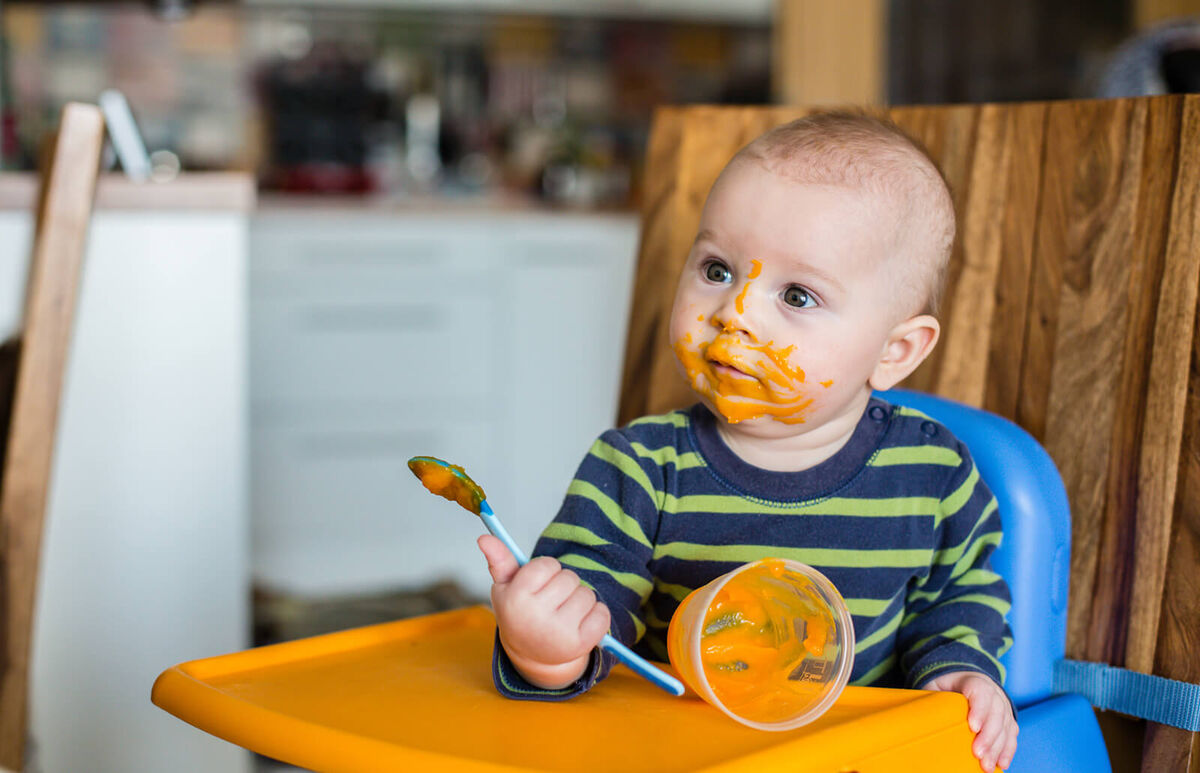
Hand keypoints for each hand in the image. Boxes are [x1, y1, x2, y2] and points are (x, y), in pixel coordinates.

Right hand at [478, 534, 610, 688]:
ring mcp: (559, 633)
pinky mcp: (580, 645)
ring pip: (588, 594)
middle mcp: (535, 618)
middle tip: (552, 602)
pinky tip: (580, 624)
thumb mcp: (506, 588)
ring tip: (565, 613)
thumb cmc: (520, 613)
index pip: (547, 565)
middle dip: (565, 584)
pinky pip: (602, 614)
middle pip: (569, 577)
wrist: (532, 655)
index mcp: (516, 600)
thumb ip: (499, 560)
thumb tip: (484, 538)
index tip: (539, 585)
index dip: (546, 571)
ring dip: (580, 599)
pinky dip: (596, 615)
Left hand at [922, 670, 1017, 770]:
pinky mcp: (1008, 720)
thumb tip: (924, 719)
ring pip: (1006, 726)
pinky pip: (1011, 735)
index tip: (973, 727)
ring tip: (986, 766)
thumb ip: (934, 699)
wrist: (964, 682)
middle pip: (996, 712)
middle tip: (977, 754)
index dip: (979, 710)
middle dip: (988, 735)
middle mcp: (993, 693)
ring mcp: (1003, 707)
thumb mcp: (936, 686)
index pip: (980, 692)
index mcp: (974, 681)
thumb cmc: (946, 687)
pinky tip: (1001, 764)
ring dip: (997, 748)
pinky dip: (1007, 751)